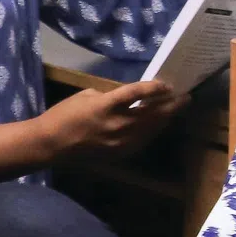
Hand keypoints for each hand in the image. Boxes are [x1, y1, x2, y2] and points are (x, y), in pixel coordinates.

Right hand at [38, 79, 183, 161]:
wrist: (50, 144)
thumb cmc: (64, 115)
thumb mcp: (86, 95)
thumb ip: (110, 95)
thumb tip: (129, 96)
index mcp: (105, 105)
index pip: (137, 94)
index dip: (155, 88)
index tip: (167, 84)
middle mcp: (116, 124)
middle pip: (151, 113)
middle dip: (171, 105)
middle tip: (185, 97)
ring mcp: (119, 141)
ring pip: (151, 129)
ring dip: (166, 118)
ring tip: (177, 109)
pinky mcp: (119, 152)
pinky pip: (142, 140)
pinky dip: (153, 131)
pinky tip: (160, 124)